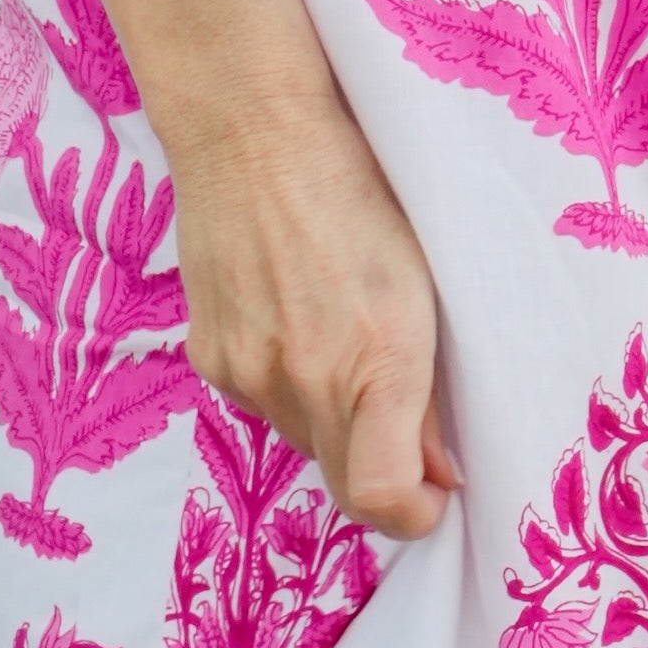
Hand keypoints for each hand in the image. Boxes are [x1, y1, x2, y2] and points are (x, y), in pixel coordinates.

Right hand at [170, 90, 461, 542]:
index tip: (435, 493)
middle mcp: (307, 378)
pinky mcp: (209, 358)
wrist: (254, 133)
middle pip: (343, 478)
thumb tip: (438, 473)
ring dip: (331, 420)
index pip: (382, 498)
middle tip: (404, 412)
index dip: (413, 514)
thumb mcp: (425, 284)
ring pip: (301, 439)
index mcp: (378, 359)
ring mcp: (248, 372)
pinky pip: (259, 403)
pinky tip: (295, 320)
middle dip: (379, 464)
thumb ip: (428, 390)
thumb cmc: (359, 191)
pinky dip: (286, 385)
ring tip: (341, 338)